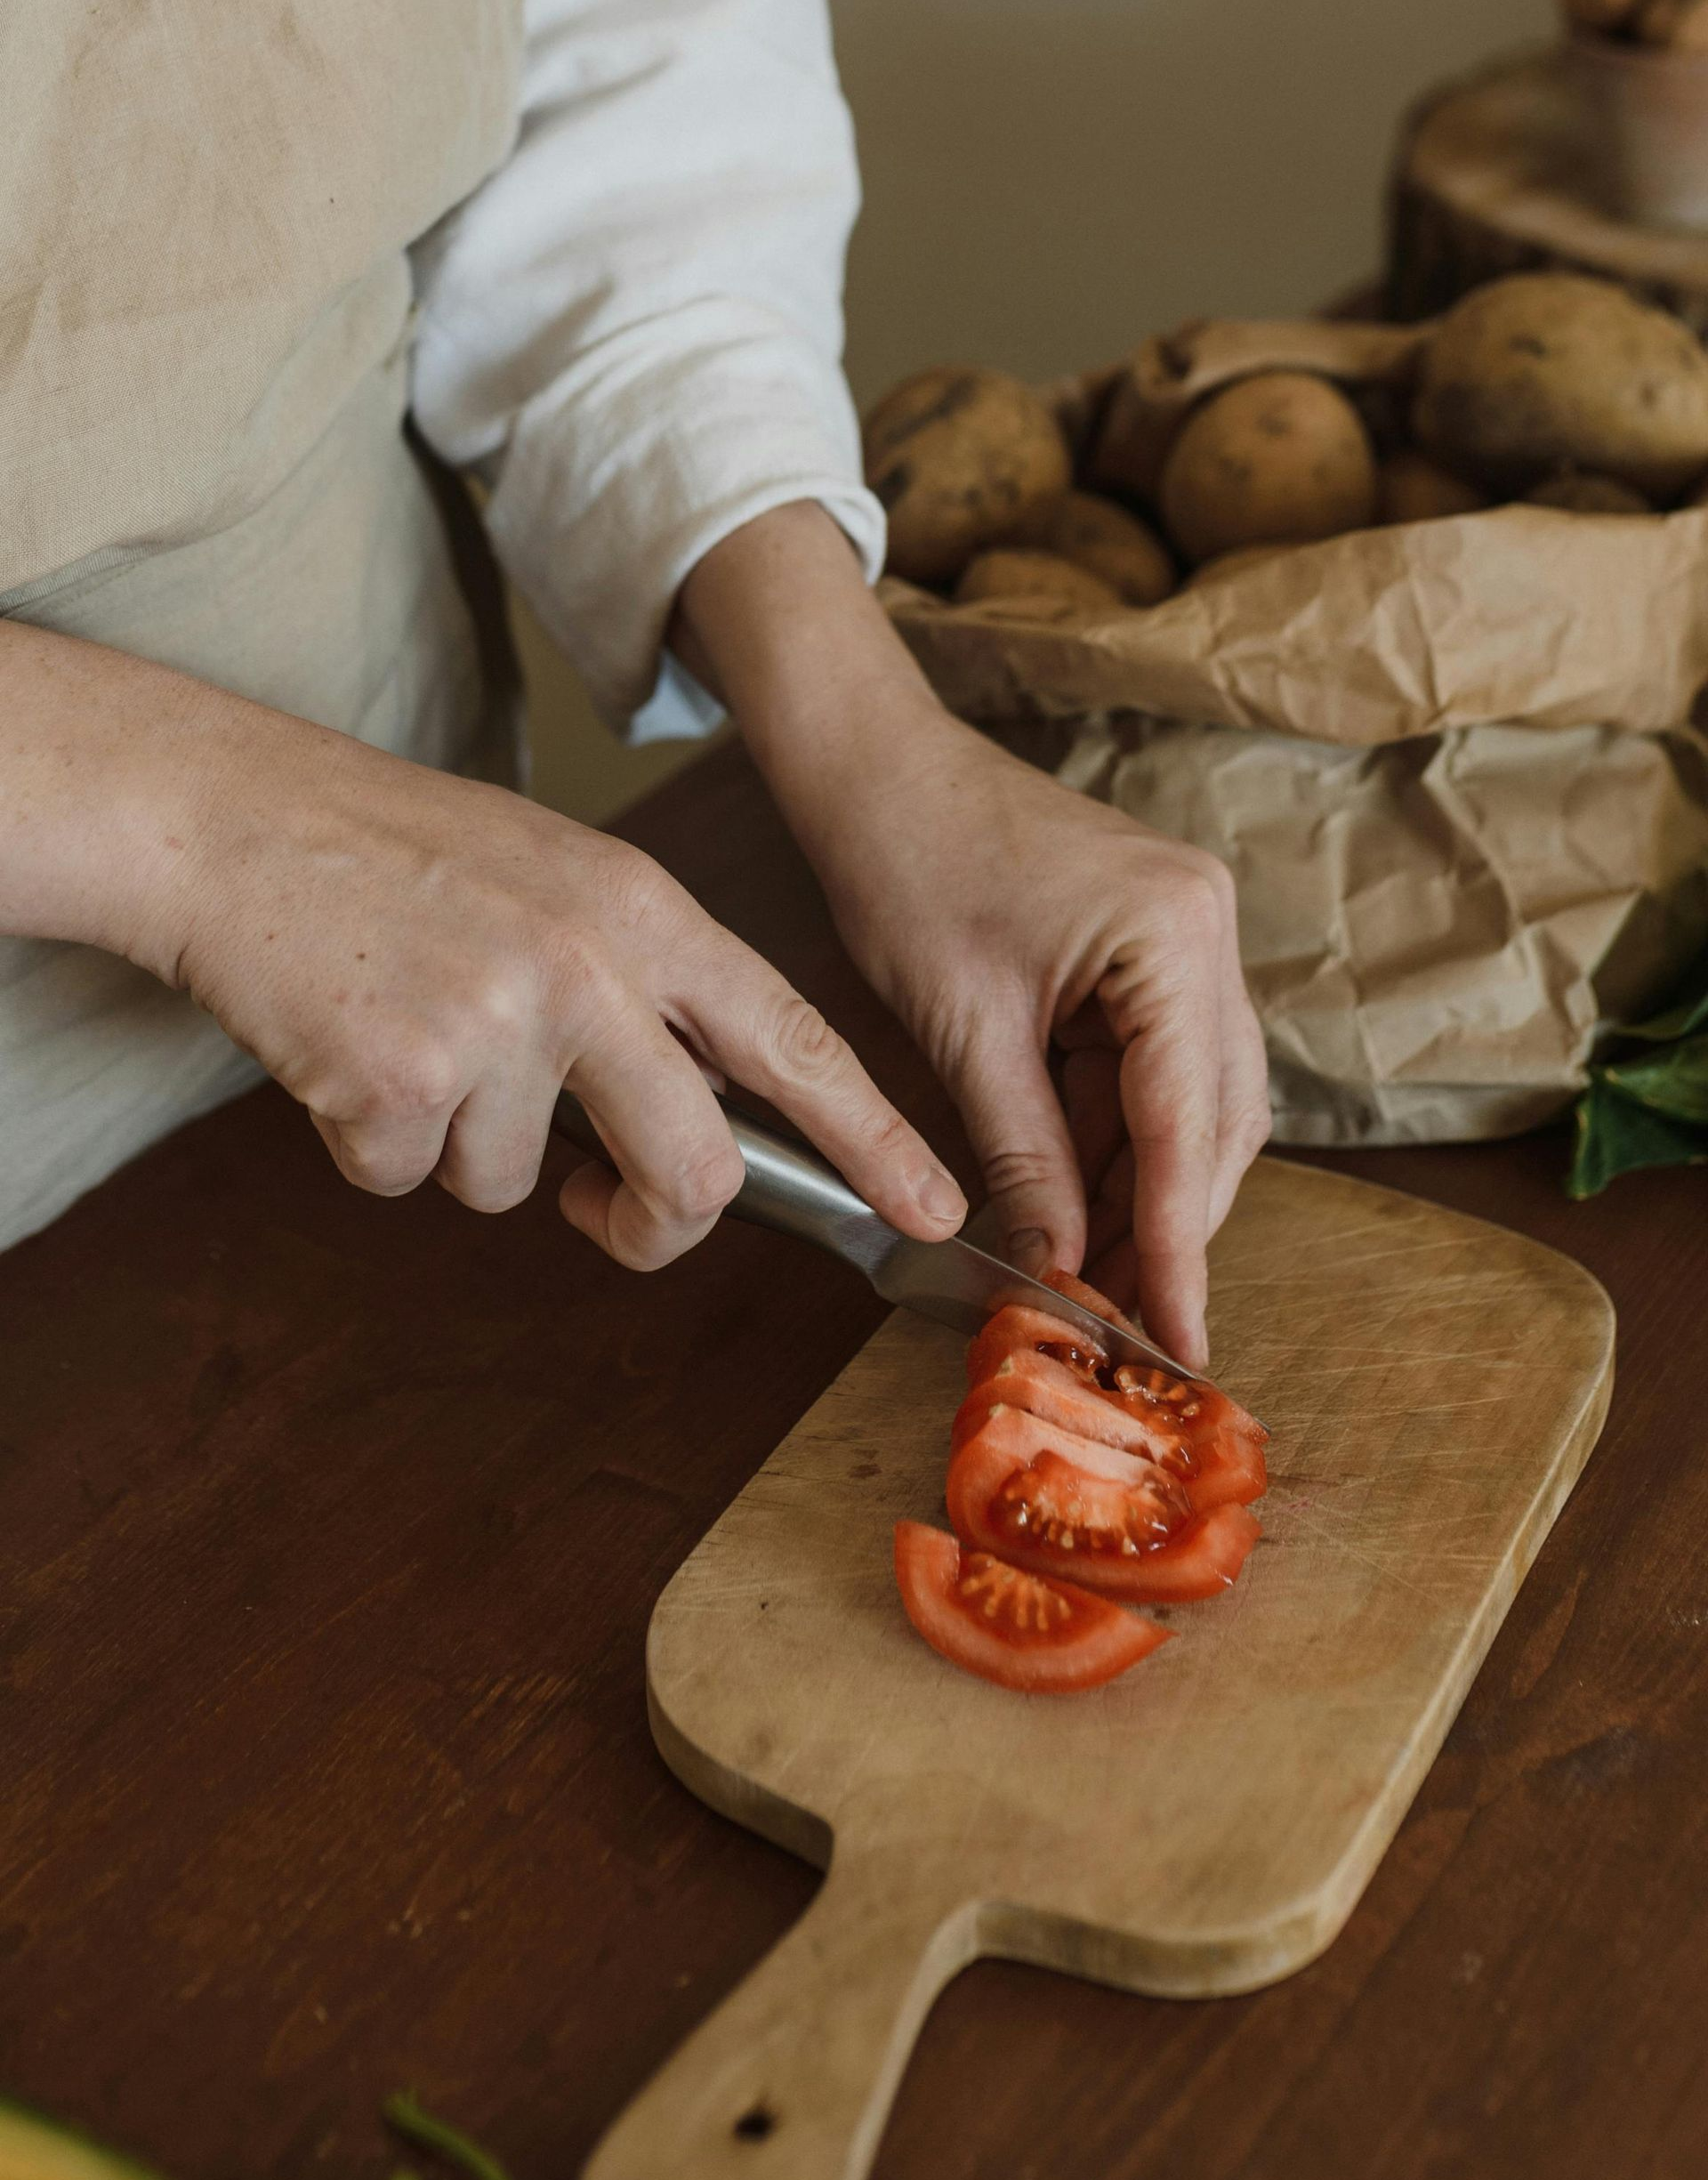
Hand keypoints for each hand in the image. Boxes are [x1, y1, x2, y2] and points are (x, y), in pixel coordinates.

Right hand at [0, 626, 967, 1266]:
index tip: (932, 1210)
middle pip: (695, 1174)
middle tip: (593, 1205)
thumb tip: (696, 1135)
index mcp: (643, 910)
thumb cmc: (392, 856)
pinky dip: (373, 1145)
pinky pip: (411, 1180)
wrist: (229, 816)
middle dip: (649, 1224)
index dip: (875, 1135)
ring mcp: (497, 1018)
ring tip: (408, 1040)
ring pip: (519, 1187)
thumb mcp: (557, 883)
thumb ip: (639, 991)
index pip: (792, 1040)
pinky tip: (345, 1051)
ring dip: (461, 1149)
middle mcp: (590, 963)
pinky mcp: (400, 1075)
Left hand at [676, 503, 1267, 1366]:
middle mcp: (1207, 931)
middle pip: (1215, 1120)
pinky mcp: (1150, 950)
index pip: (1190, 1123)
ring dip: (1143, 1189)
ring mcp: (1187, 936)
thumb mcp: (964, 1031)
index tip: (1176, 1338)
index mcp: (1173, 935)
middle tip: (1121, 1320)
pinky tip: (1076, 1200)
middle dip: (1168, 1224)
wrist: (876, 768)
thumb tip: (1058, 1269)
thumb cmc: (907, 865)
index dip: (1181, 1245)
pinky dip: (1115, 1139)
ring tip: (1089, 1275)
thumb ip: (1024, 1157)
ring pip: (1191, 1104)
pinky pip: (1151, 1069)